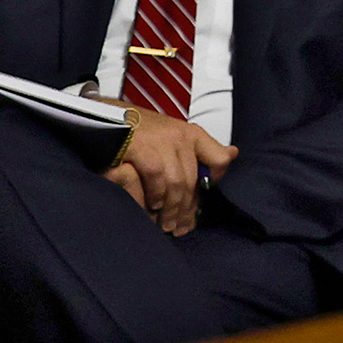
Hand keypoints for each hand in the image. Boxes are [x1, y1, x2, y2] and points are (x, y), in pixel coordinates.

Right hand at [108, 109, 233, 236]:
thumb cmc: (143, 132)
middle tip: (180, 226)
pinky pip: (155, 176)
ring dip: (171, 208)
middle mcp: (180, 137)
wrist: (109, 117)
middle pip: (192, 180)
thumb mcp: (176, 137)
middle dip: (186, 208)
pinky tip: (152, 205)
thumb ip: (202, 150)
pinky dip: (155, 194)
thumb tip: (233, 154)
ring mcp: (161, 142)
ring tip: (166, 223)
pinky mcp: (141, 148)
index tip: (202, 201)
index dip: (215, 182)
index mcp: (193, 134)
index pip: (219, 159)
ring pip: (176, 182)